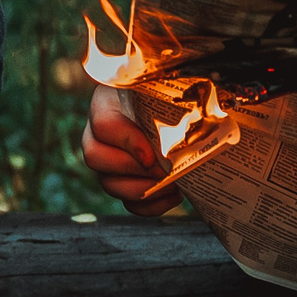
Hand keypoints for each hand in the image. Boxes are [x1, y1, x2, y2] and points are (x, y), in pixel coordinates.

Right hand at [80, 82, 181, 215]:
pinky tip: (174, 195)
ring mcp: (106, 164)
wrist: (166, 108)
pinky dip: (151, 206)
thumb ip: (171, 96)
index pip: (104, 125)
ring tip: (172, 184)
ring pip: (109, 184)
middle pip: (95, 158)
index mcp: (104, 105)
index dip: (127, 142)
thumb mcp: (160, 89)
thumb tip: (201, 111)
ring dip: (143, 190)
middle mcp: (96, 136)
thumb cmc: (162, 94)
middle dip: (133, 169)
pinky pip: (128, 204)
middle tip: (164, 171)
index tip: (152, 155)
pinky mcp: (121, 184)